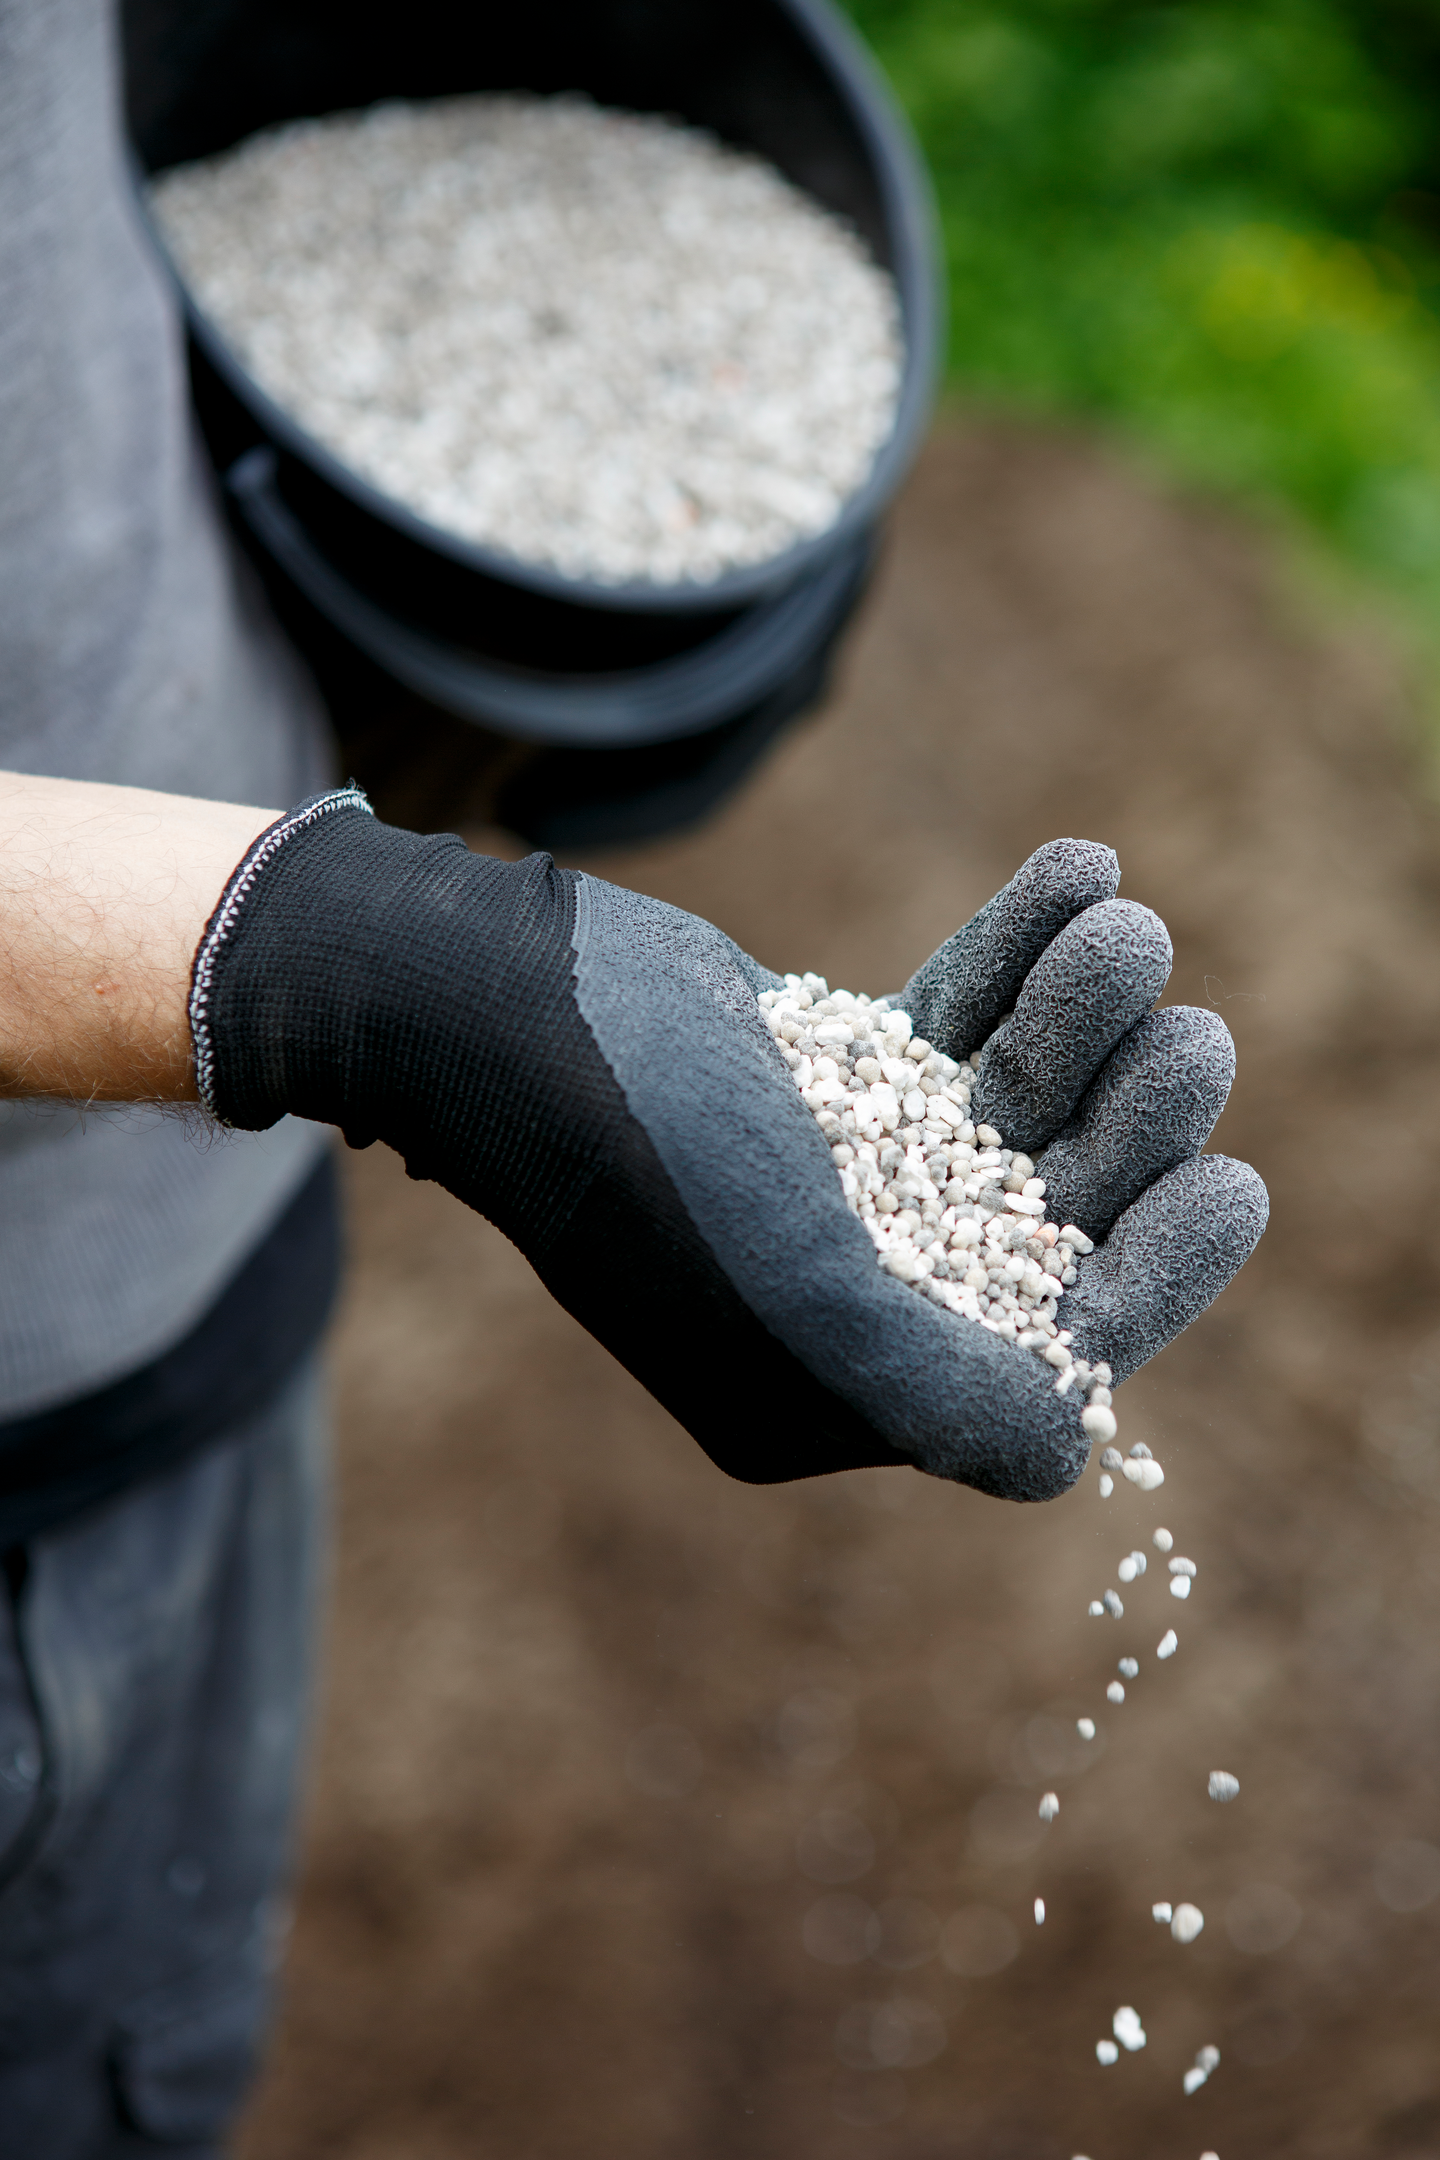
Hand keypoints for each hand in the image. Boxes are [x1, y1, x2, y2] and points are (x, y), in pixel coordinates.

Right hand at [192, 796, 1264, 1499]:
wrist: (479, 999)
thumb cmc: (635, 1145)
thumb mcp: (795, 1285)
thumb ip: (938, 1386)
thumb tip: (1079, 1455)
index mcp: (831, 1384)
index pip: (1035, 1357)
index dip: (1146, 1282)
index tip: (1228, 1186)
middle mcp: (841, 1293)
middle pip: (1038, 1218)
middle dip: (1126, 1126)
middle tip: (1195, 1032)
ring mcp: (835, 1177)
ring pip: (1004, 1108)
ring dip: (1081, 1016)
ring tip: (1130, 922)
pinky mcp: (823, 1077)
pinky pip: (948, 1023)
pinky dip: (1011, 954)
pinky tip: (1077, 867)